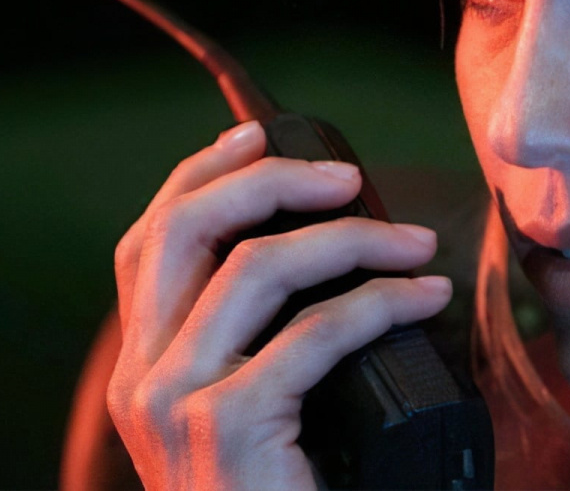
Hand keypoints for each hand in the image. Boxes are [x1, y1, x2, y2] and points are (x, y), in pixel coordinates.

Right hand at [106, 119, 451, 490]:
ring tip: (417, 248)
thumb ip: (264, 342)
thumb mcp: (261, 411)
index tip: (262, 138)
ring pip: (257, 268)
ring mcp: (175, 405)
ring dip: (351, 240)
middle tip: (351, 179)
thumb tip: (337, 248)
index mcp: (146, 366)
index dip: (201, 174)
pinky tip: (426, 300)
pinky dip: (381, 302)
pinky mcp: (228, 431)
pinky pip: (315, 333)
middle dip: (267, 179)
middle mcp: (142, 379)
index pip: (151, 239)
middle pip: (181, 229)